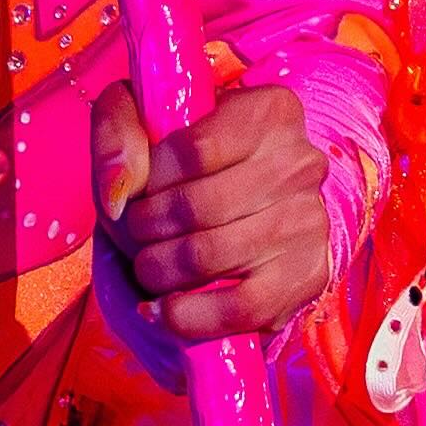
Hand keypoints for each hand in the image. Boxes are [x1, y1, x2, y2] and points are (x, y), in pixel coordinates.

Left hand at [103, 82, 335, 341]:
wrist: (235, 211)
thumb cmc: (182, 162)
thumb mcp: (141, 122)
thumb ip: (116, 133)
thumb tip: (118, 192)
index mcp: (271, 111)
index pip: (194, 150)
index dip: (150, 178)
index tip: (141, 188)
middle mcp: (302, 162)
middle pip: (199, 207)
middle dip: (147, 228)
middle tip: (138, 233)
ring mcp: (309, 222)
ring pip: (210, 255)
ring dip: (157, 269)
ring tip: (149, 265)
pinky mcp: (306, 278)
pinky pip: (239, 307)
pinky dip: (187, 315)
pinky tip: (164, 307)